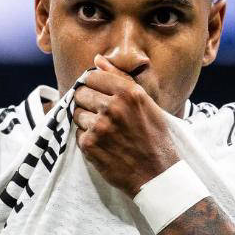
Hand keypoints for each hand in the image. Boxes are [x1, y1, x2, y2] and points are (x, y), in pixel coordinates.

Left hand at [73, 54, 179, 196]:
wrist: (158, 175)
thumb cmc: (155, 138)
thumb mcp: (146, 103)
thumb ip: (120, 78)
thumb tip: (97, 59)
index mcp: (129, 92)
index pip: (92, 76)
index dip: (93, 85)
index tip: (98, 94)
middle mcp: (113, 106)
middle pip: (80, 93)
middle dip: (87, 102)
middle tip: (101, 116)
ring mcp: (100, 126)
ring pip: (76, 113)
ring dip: (86, 121)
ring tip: (104, 132)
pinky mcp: (90, 145)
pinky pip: (77, 133)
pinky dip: (87, 139)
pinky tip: (103, 145)